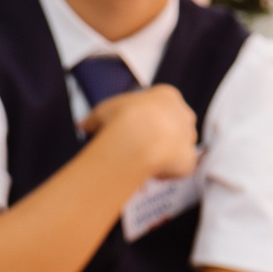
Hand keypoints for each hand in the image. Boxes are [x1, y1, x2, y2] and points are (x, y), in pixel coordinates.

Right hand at [82, 84, 199, 182]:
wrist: (139, 140)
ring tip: (143, 164)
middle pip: (174, 126)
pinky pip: (179, 169)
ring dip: (164, 155)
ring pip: (179, 147)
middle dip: (158, 138)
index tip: (131, 131)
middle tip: (138, 150)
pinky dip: (167, 173)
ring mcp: (189, 138)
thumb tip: (83, 126)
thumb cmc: (122, 120)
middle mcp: (183, 114)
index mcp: (166, 96)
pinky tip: (151, 175)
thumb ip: (94, 120)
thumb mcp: (101, 112)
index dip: (146, 120)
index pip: (160, 107)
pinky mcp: (190, 160)